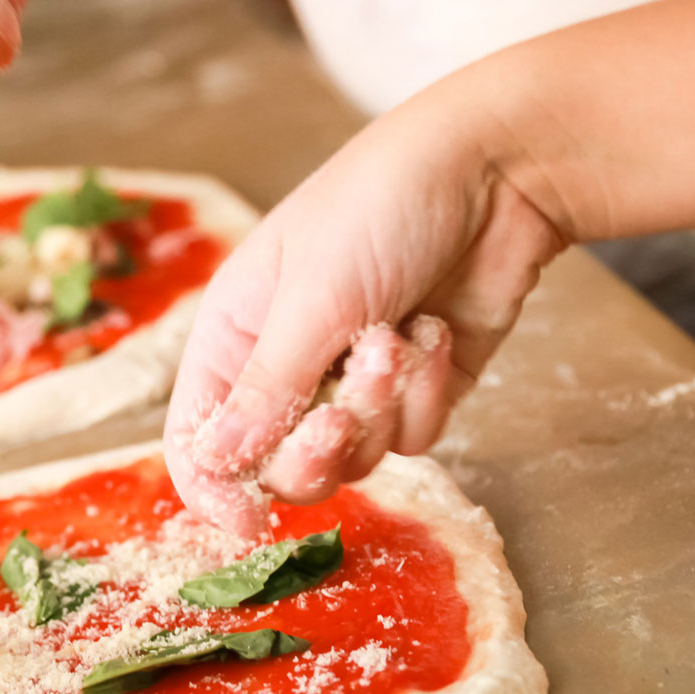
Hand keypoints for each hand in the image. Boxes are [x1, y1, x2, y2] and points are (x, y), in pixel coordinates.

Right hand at [164, 103, 566, 536]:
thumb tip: (217, 466)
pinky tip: (435, 332)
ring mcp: (351, 382)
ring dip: (379, 406)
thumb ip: (266, 391)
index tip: (249, 522)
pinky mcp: (414, 391)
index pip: (198, 438)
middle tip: (339, 414)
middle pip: (276, 467)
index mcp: (233, 335)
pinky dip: (425, 392)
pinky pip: (409, 437)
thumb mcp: (312, 298)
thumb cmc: (380, 205)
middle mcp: (285, 366)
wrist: (496, 171)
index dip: (215, 488)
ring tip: (400, 335)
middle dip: (313, 450)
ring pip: (350, 460)